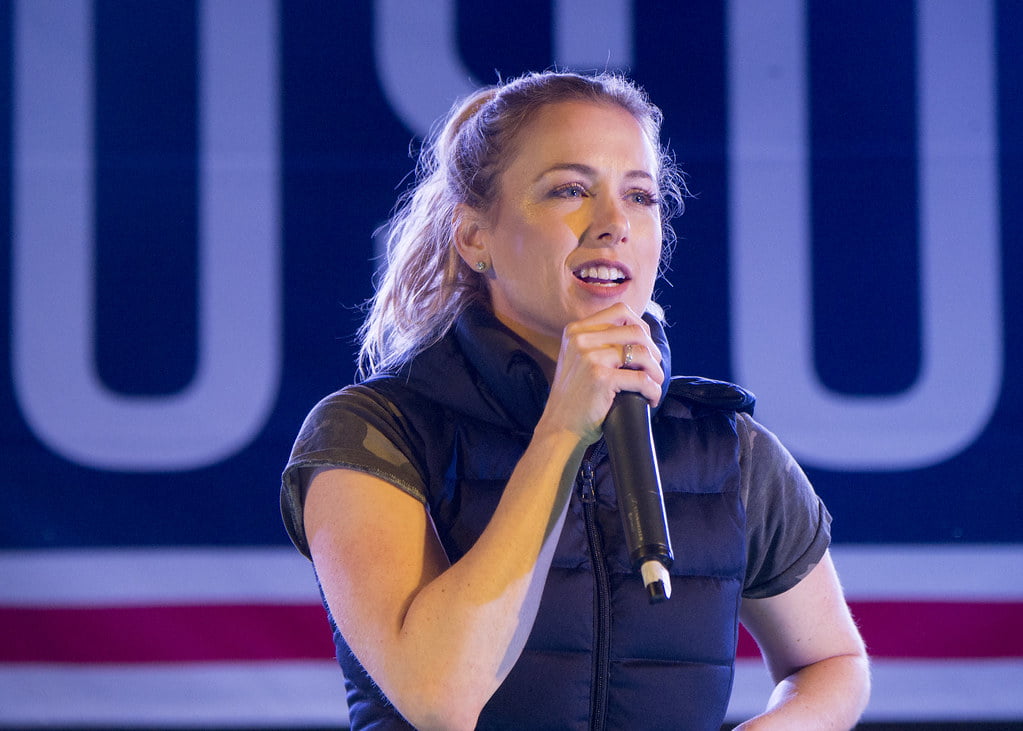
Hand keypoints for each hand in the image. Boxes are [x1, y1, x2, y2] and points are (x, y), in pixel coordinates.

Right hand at [538, 303, 664, 444]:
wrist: (560, 426)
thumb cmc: (576, 396)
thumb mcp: (578, 359)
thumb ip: (598, 341)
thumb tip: (639, 332)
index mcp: (576, 331)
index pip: (620, 311)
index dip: (641, 327)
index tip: (645, 347)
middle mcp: (580, 339)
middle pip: (636, 331)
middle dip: (653, 351)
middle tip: (653, 370)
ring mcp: (589, 357)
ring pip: (642, 353)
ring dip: (656, 371)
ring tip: (654, 384)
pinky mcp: (600, 378)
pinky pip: (642, 378)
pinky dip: (653, 390)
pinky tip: (650, 399)